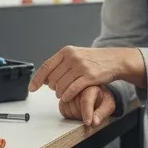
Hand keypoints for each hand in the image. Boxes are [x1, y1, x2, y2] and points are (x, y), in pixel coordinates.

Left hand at [30, 46, 144, 103]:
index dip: (37, 79)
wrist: (114, 59)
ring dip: (60, 94)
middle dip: (53, 88)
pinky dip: (67, 96)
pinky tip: (68, 96)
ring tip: (64, 94)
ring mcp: (81, 67)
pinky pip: (72, 90)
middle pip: (53, 79)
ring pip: (61, 86)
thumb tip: (44, 78)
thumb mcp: (76, 56)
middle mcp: (72, 57)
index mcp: (67, 51)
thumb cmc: (93, 60)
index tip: (32, 88)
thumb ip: (60, 65)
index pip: (46, 67)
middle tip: (59, 90)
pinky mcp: (89, 77)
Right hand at [58, 85, 116, 126]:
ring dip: (75, 115)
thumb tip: (94, 122)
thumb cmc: (103, 99)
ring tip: (84, 112)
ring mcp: (70, 90)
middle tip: (90, 116)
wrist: (98, 93)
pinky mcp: (63, 95)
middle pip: (75, 106)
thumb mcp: (108, 105)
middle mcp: (78, 86)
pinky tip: (77, 110)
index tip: (88, 123)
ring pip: (67, 108)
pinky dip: (69, 113)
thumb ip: (102, 114)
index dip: (87, 113)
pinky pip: (62, 109)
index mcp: (92, 86)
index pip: (86, 100)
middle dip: (82, 115)